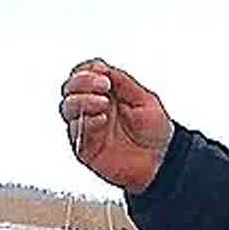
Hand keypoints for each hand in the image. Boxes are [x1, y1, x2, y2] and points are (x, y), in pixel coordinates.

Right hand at [59, 58, 172, 194]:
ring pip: (67, 107)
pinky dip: (86, 122)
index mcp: (107, 93)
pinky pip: (76, 132)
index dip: (88, 69)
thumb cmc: (155, 133)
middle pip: (70, 88)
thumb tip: (101, 67)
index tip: (102, 70)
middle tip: (103, 85)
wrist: (161, 162)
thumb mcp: (144, 99)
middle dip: (82, 81)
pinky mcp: (85, 147)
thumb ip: (122, 82)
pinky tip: (101, 119)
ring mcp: (88, 127)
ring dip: (83, 100)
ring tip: (104, 103)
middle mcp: (93, 108)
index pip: (84, 74)